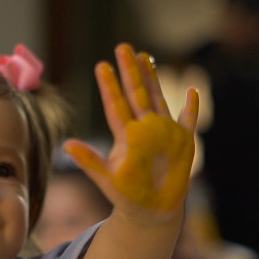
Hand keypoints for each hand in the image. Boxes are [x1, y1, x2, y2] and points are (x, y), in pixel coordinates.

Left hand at [64, 44, 197, 219]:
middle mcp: (144, 129)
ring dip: (153, 79)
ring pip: (158, 99)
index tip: (101, 66)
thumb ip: (89, 161)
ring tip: (146, 56)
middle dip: (130, 72)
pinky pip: (188, 121)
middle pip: (136, 95)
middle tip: (122, 47)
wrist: (151, 212)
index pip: (116, 106)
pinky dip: (192, 108)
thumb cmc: (127, 197)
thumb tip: (65, 146)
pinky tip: (192, 91)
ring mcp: (164, 133)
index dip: (110, 87)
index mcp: (126, 136)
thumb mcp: (107, 179)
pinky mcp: (183, 143)